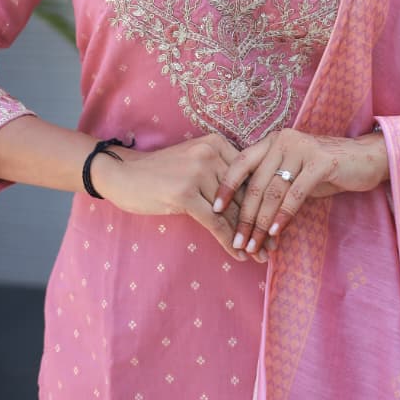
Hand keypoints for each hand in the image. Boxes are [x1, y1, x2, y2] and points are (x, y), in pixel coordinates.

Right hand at [93, 133, 262, 262]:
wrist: (123, 174)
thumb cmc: (160, 172)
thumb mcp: (194, 163)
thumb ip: (220, 175)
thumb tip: (251, 202)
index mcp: (217, 143)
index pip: (248, 176)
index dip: (264, 202)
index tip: (276, 222)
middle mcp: (210, 153)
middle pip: (243, 194)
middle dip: (260, 223)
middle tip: (274, 245)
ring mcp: (197, 172)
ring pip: (231, 211)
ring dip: (248, 237)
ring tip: (261, 256)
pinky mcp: (185, 193)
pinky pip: (215, 223)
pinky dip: (228, 241)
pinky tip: (238, 256)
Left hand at [212, 128, 388, 254]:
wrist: (364, 159)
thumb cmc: (324, 169)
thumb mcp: (293, 173)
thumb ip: (272, 185)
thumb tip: (247, 215)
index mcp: (271, 141)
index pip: (240, 163)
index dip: (226, 187)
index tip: (214, 211)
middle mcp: (282, 140)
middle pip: (255, 183)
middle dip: (244, 216)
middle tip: (236, 242)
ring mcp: (301, 148)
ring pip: (273, 191)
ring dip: (261, 222)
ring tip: (253, 244)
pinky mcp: (319, 162)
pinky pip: (295, 193)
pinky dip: (284, 215)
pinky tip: (276, 232)